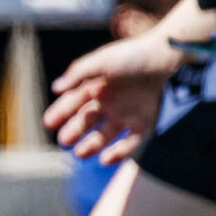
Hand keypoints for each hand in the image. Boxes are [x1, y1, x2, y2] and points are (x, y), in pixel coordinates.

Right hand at [42, 30, 195, 165]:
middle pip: (87, 121)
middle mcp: (109, 102)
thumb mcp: (102, 60)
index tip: (48, 123)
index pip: (73, 102)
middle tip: (63, 141)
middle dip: (74, 131)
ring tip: (80, 153)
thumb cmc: (132, 56)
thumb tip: (56, 88)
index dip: (60, 112)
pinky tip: (105, 159)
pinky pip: (128, 143)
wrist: (166, 58)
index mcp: (97, 86)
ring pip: (104, 136)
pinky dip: (118, 152)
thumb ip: (78, 73)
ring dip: (91, 145)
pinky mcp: (144, 124)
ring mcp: (126, 114)